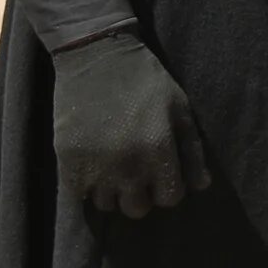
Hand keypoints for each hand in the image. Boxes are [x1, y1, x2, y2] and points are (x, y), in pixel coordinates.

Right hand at [51, 32, 210, 216]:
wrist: (97, 58)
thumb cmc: (145, 81)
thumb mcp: (180, 108)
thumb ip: (192, 150)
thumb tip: (200, 186)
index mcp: (158, 150)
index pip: (169, 198)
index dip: (169, 188)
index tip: (162, 173)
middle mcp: (126, 166)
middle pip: (137, 209)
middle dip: (142, 194)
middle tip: (138, 173)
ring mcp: (94, 168)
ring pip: (107, 205)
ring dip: (113, 191)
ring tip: (114, 167)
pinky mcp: (67, 163)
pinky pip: (80, 195)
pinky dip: (88, 186)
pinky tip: (95, 165)